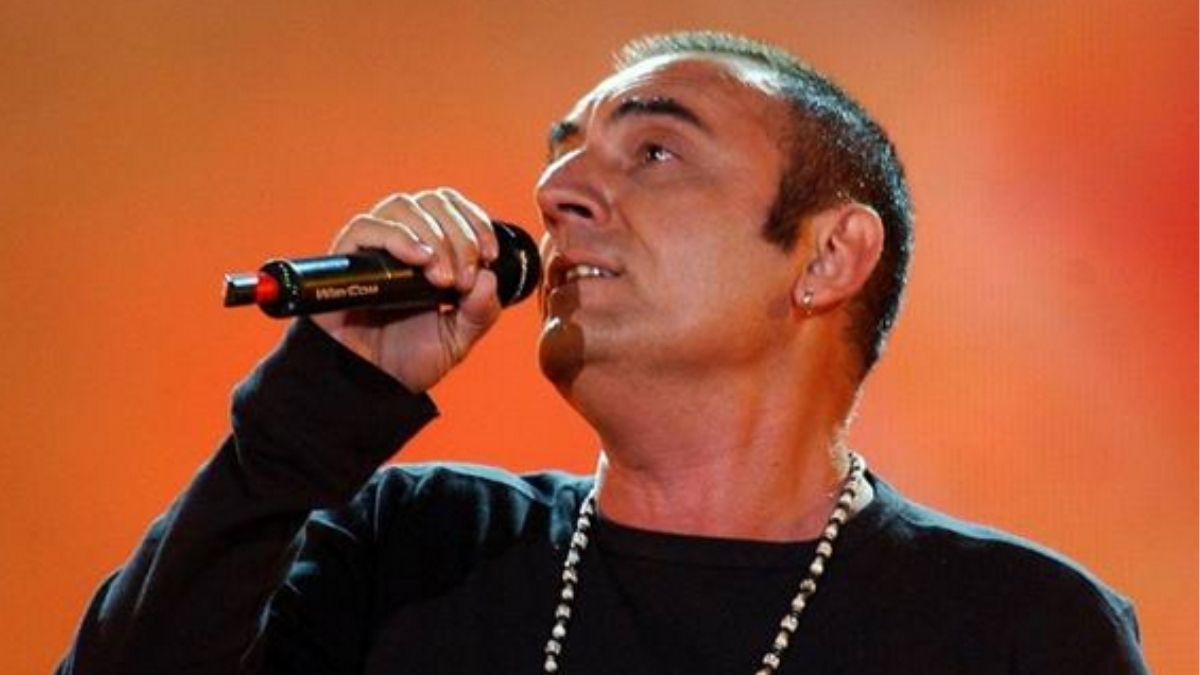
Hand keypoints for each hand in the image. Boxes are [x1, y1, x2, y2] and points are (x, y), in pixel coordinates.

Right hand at [311, 188, 502, 392]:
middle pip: (431, 202)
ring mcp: (371, 248)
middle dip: (459, 235)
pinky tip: (418, 261)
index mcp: (429, 249)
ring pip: (402, 207)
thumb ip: (480, 311)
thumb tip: (490, 278)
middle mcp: (400, 241)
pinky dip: (396, 237)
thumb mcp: (458, 338)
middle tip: (465, 277)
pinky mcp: (344, 261)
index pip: (451, 206)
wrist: (371, 387)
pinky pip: (364, 227)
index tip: (490, 255)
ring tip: (443, 279)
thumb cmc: (409, 360)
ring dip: (433, 236)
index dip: (474, 220)